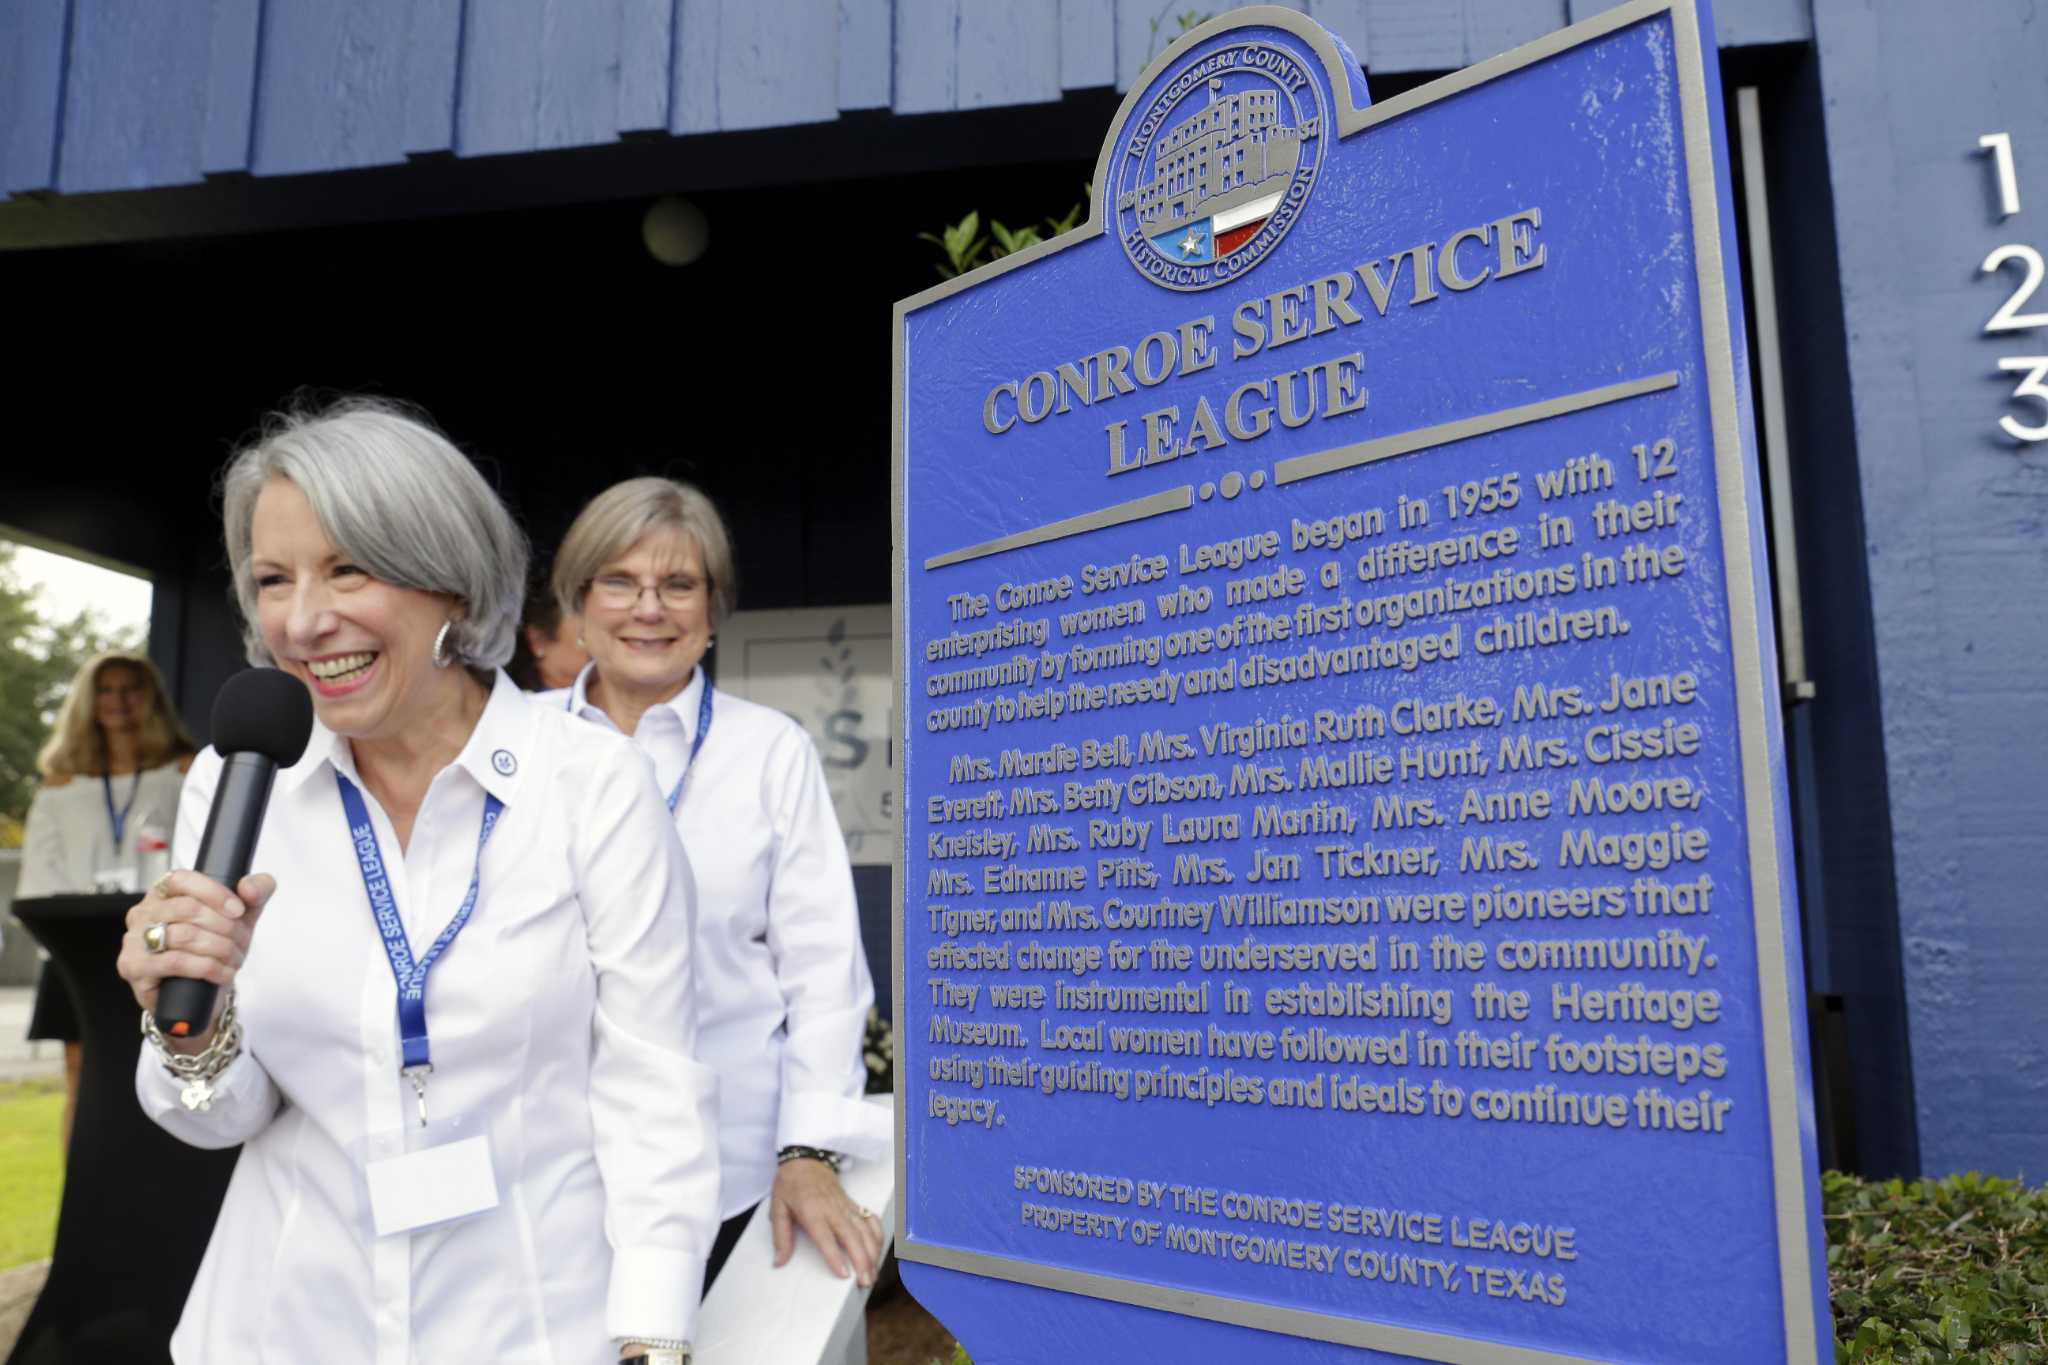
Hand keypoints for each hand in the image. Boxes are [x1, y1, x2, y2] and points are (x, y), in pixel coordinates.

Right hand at [118, 869, 274, 1050]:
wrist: (202, 992)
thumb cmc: (215, 946)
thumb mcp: (243, 916)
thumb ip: (256, 891)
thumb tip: (249, 887)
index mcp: (163, 893)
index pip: (181, 879)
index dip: (214, 892)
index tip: (239, 910)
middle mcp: (143, 913)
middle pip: (187, 908)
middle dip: (224, 926)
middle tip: (241, 941)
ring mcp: (134, 940)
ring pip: (183, 935)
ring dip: (219, 948)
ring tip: (234, 959)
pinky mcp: (134, 968)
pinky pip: (175, 962)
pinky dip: (206, 967)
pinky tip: (221, 973)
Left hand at [770, 1158, 882, 1286]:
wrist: (806, 1160)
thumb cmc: (791, 1185)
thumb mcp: (777, 1208)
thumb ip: (780, 1236)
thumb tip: (779, 1261)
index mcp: (812, 1211)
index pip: (826, 1237)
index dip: (835, 1256)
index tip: (844, 1274)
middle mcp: (833, 1209)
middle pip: (852, 1236)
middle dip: (862, 1260)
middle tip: (865, 1282)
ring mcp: (846, 1206)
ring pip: (865, 1230)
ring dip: (872, 1253)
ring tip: (873, 1273)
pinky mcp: (854, 1204)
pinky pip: (871, 1219)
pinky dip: (878, 1235)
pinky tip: (879, 1250)